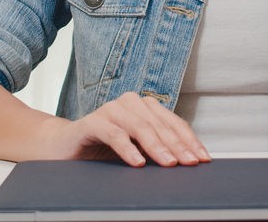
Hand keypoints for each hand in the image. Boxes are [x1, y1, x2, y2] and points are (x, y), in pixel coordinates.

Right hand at [38, 92, 211, 166]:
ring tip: (169, 164)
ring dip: (156, 147)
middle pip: (160, 125)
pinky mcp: (91, 122)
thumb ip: (157, 151)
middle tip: (189, 163)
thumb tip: (187, 163)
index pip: (173, 123)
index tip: (202, 158)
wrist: (64, 147)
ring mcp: (110, 110)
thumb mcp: (137, 150)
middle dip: (177, 146)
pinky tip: (137, 162)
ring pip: (140, 127)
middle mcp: (130, 104)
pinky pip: (113, 134)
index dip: (189, 140)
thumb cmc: (104, 149)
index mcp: (145, 107)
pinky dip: (127, 148)